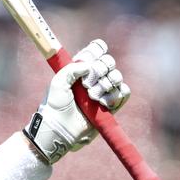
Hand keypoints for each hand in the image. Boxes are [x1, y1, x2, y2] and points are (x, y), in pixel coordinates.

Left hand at [23, 39, 130, 163]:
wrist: (61, 129)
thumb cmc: (56, 105)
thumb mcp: (58, 82)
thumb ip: (72, 69)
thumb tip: (89, 65)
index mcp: (79, 69)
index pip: (94, 52)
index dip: (96, 50)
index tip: (92, 56)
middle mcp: (92, 78)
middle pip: (108, 62)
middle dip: (100, 70)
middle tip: (86, 84)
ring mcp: (103, 91)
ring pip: (117, 76)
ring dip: (106, 85)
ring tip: (92, 97)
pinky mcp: (112, 105)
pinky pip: (124, 92)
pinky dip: (115, 96)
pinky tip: (103, 104)